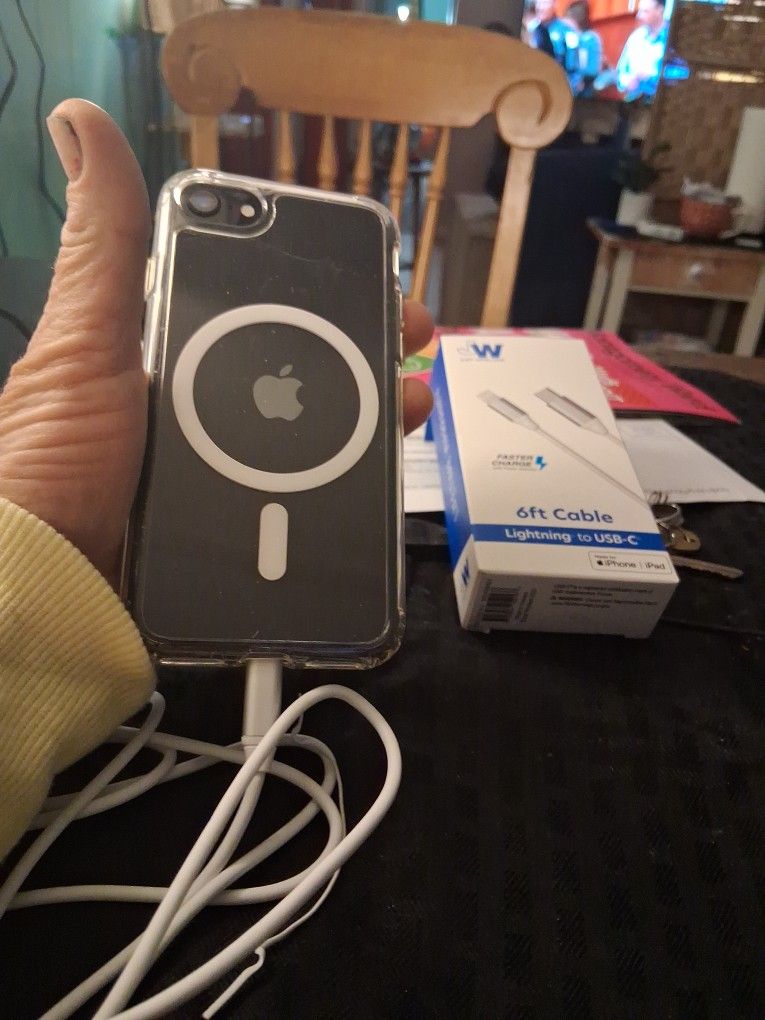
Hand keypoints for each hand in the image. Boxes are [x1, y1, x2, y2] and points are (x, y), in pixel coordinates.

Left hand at [0, 100, 433, 587]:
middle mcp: (204, 417)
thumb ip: (103, 246)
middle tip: (414, 347)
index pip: (264, 316)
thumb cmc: (56, 456)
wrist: (50, 585)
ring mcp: (226, 479)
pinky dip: (351, 493)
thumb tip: (81, 122)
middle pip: (302, 378)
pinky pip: (308, 509)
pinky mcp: (239, 536)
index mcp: (172, 361)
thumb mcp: (86, 340)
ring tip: (410, 409)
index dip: (326, 295)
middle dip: (366, 357)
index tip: (377, 282)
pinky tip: (382, 478)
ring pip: (317, 442)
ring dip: (372, 421)